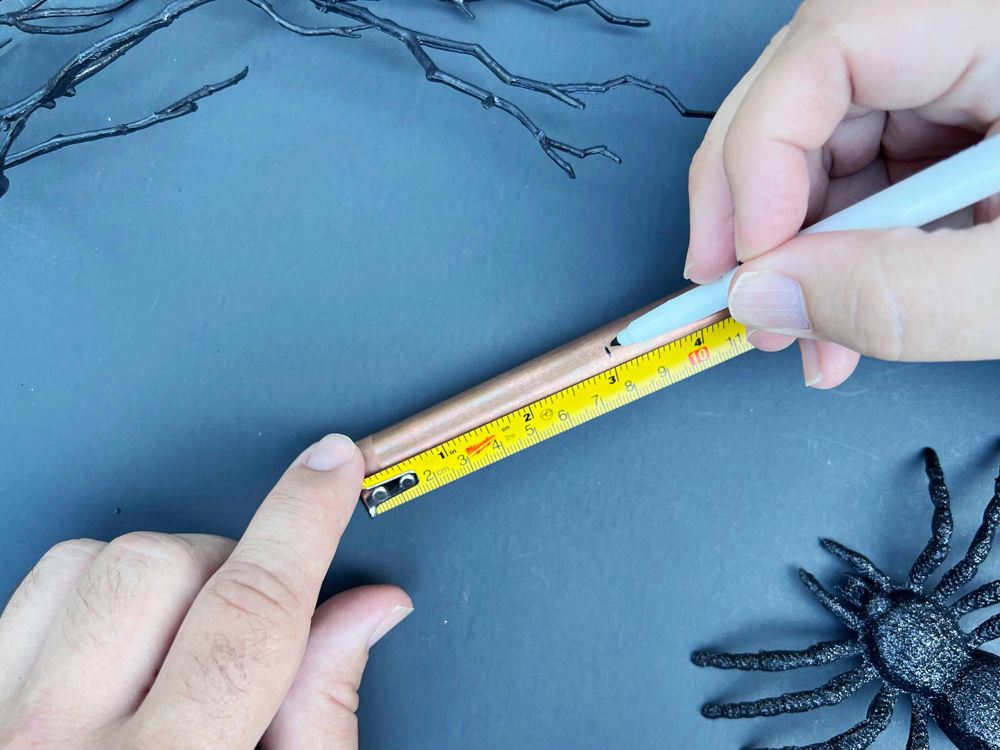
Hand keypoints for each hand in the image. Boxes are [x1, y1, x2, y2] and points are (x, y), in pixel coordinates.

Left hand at [0, 434, 410, 749]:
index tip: (327, 467)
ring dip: (155, 579)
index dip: (303, 522)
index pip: (249, 612)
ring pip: (79, 566)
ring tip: (183, 643)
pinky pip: (22, 602)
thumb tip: (364, 612)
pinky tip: (117, 654)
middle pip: (158, 568)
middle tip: (254, 621)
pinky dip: (87, 602)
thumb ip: (325, 714)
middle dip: (228, 566)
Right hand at [684, 0, 999, 387]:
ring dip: (793, 247)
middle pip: (806, 91)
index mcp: (996, 28)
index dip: (761, 150)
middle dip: (755, 209)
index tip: (745, 256)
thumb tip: (765, 298)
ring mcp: (961, 76)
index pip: (832, 44)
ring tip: (799, 332)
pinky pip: (862, 172)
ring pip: (822, 141)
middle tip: (735, 294)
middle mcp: (968, 36)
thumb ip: (902, 294)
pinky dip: (834, 251)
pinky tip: (836, 312)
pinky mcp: (954, 123)